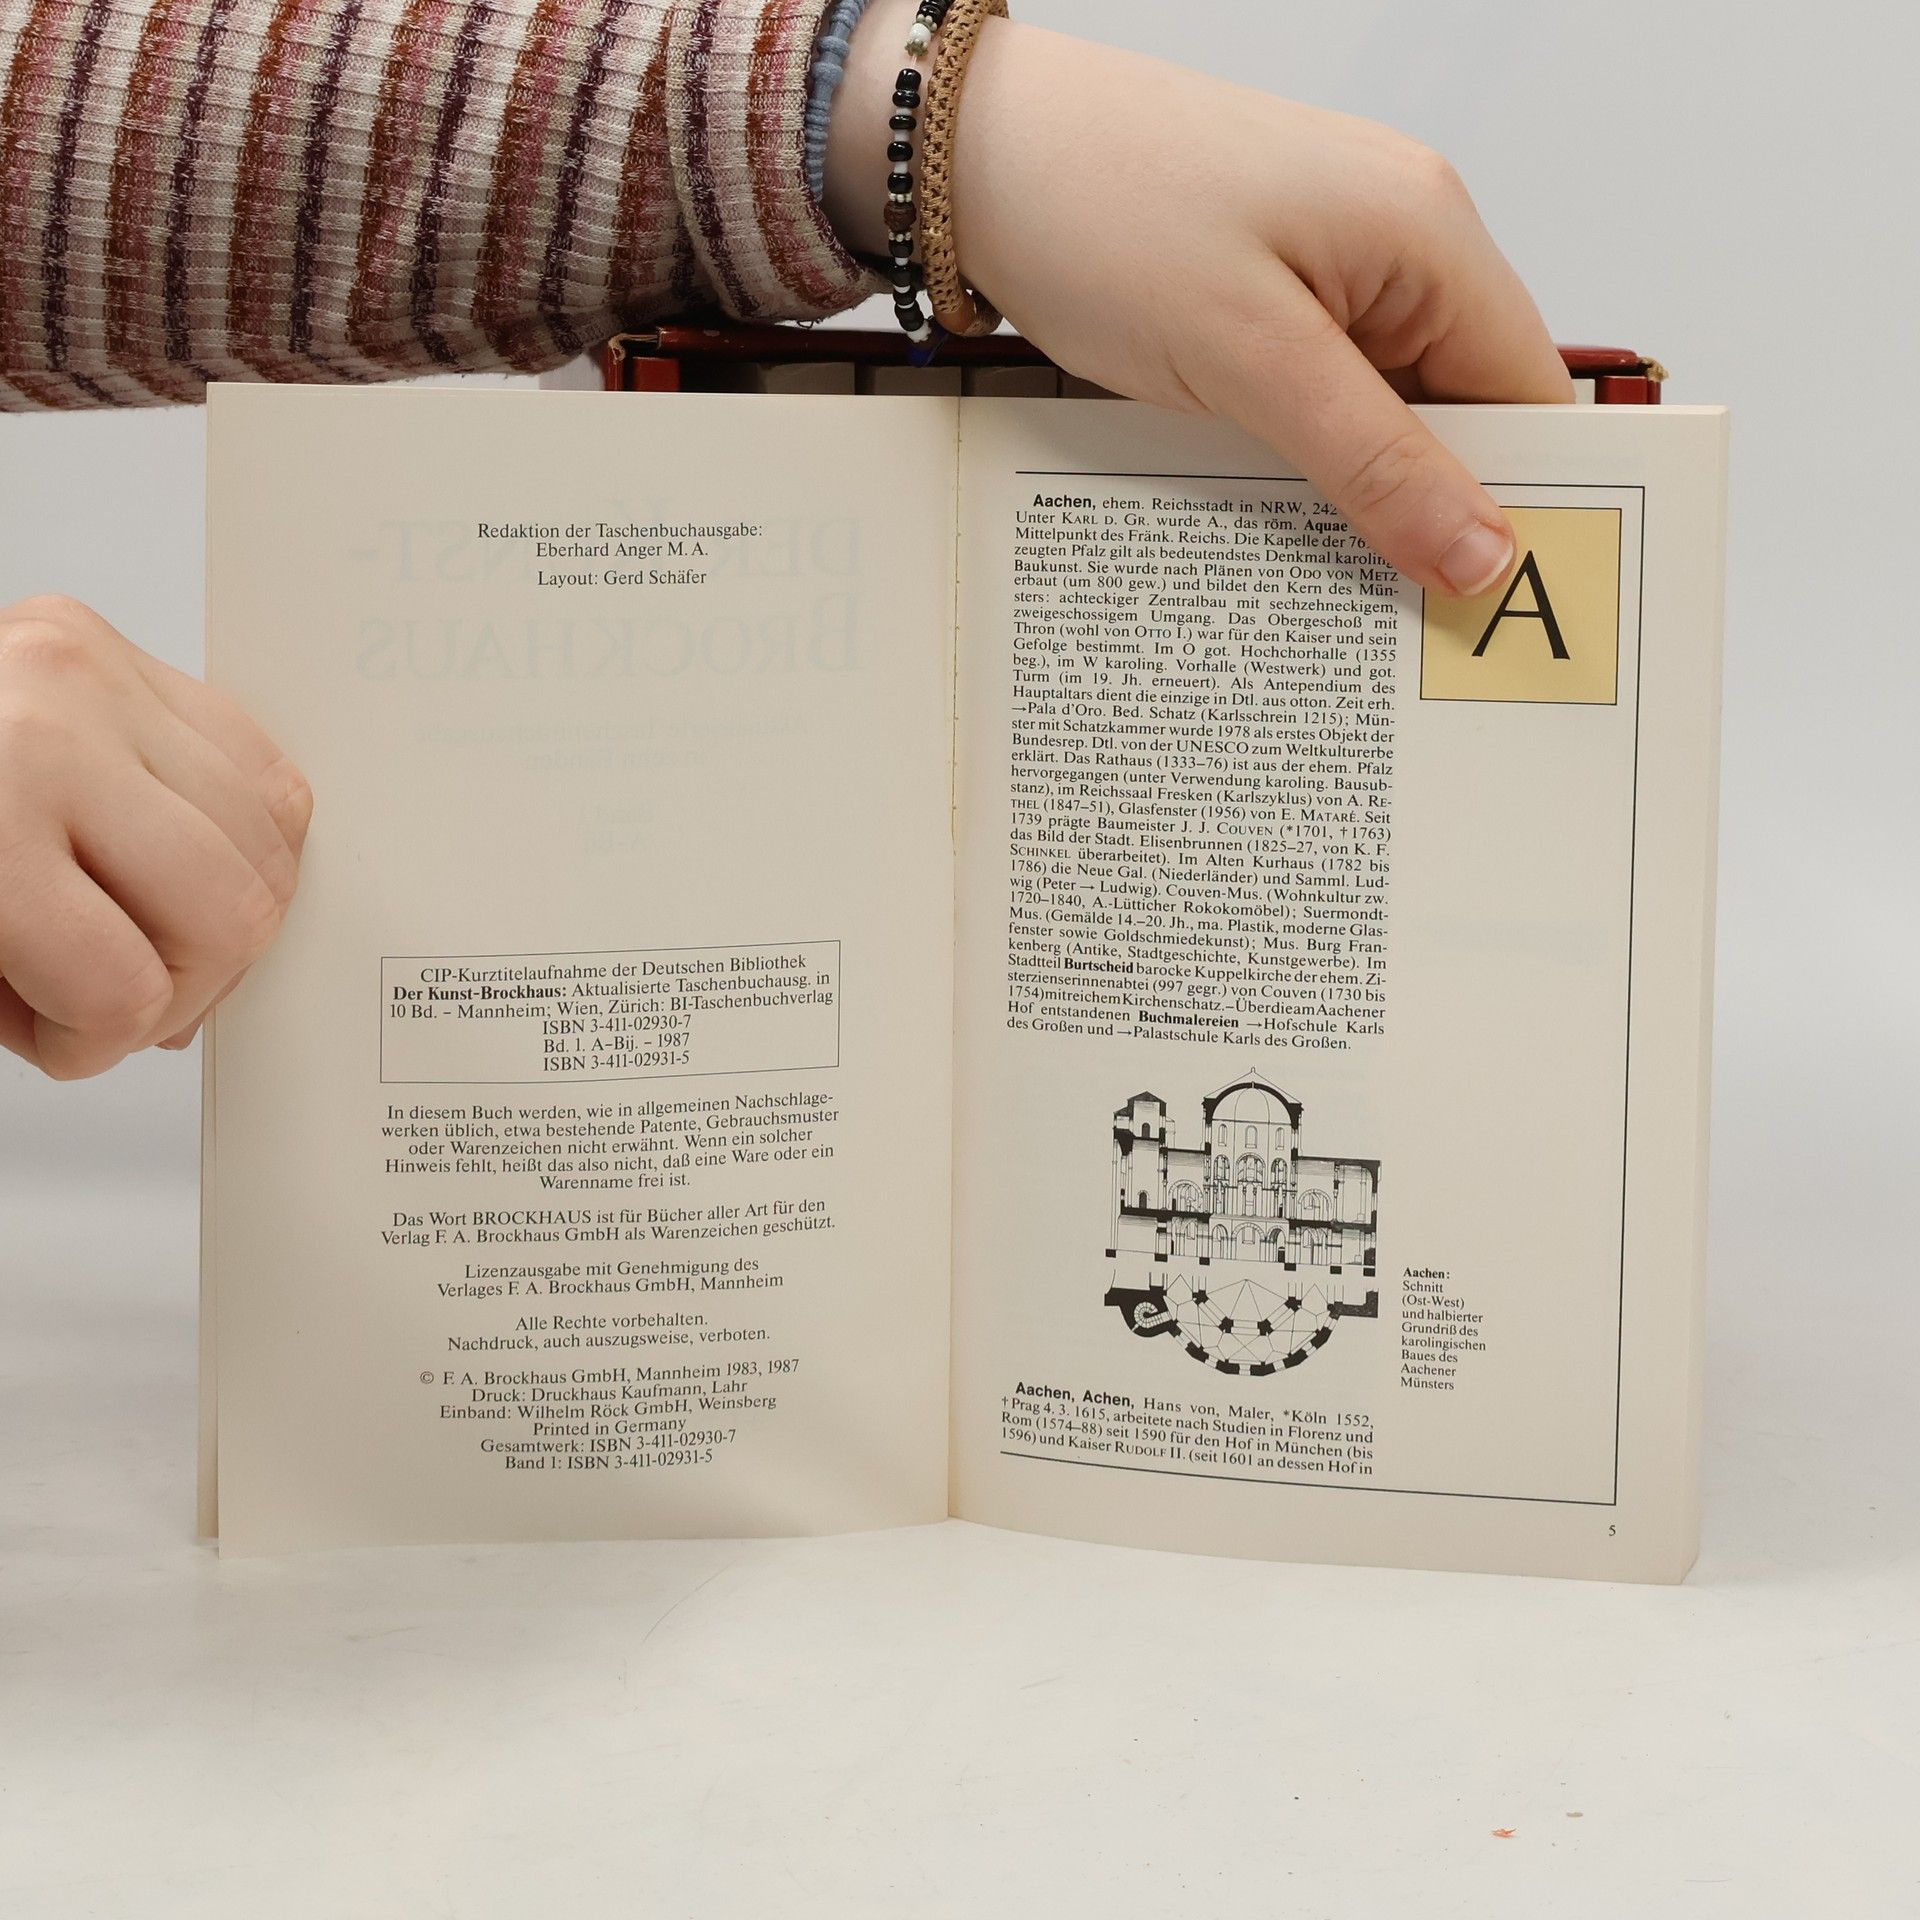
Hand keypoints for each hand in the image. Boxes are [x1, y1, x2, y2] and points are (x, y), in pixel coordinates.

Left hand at [0, 595, 311, 1079]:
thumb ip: (36, 992)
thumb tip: (146, 1016)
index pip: (123, 987)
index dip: (99, 1042)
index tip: (68, 1039)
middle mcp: (64, 734)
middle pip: (230, 918)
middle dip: (187, 983)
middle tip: (122, 986)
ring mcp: (113, 685)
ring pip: (273, 852)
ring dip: (221, 913)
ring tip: (142, 913)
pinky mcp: (143, 665)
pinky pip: (271, 782)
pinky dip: (244, 843)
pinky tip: (176, 858)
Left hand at [826, 4, 1572, 595]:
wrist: (974, 152)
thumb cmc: (1102, 210)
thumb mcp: (1248, 359)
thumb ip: (1373, 462)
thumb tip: (1486, 555)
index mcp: (1430, 233)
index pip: (1531, 393)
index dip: (1527, 503)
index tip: (1500, 616)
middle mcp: (1400, 242)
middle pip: (1463, 410)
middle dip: (1436, 515)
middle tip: (1406, 633)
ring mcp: (1332, 267)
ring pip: (1386, 414)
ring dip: (1361, 495)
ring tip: (1333, 591)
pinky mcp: (1270, 294)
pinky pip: (1321, 398)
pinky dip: (1305, 461)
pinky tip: (1273, 517)